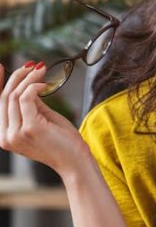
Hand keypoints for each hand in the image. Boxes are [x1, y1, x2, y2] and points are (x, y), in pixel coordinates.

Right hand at [0, 62, 87, 176]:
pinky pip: (26, 98)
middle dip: (18, 77)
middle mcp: (6, 136)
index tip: (2, 66)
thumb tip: (28, 85)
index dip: (0, 83)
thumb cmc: (63, 142)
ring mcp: (16, 134)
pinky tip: (45, 84)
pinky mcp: (30, 128)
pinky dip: (35, 86)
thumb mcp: (42, 119)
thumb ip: (32, 105)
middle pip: (4, 97)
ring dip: (29, 78)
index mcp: (6, 135)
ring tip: (41, 71)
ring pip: (15, 96)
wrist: (76, 162)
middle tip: (32, 65)